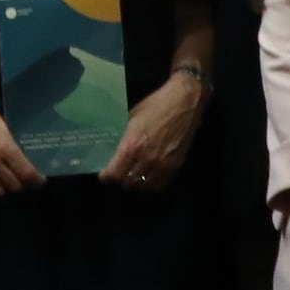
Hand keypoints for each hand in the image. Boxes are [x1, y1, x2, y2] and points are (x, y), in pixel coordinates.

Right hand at [0, 88, 41, 199]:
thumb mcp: (2, 125)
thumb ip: (12, 144)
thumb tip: (25, 159)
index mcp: (4, 147)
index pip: (26, 173)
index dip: (36, 180)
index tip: (40, 181)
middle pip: (13, 186)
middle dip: (21, 184)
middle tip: (22, 179)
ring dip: (4, 188)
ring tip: (6, 181)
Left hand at [104, 68, 204, 192]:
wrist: (184, 102)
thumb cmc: (155, 105)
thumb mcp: (131, 117)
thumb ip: (121, 135)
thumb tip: (110, 147)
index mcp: (132, 145)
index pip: (113, 174)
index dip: (106, 176)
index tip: (104, 173)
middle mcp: (145, 159)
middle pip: (125, 183)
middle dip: (118, 179)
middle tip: (117, 173)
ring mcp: (162, 165)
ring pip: (141, 187)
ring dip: (134, 183)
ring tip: (131, 175)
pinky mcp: (174, 166)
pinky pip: (158, 185)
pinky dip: (149, 184)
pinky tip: (146, 177)